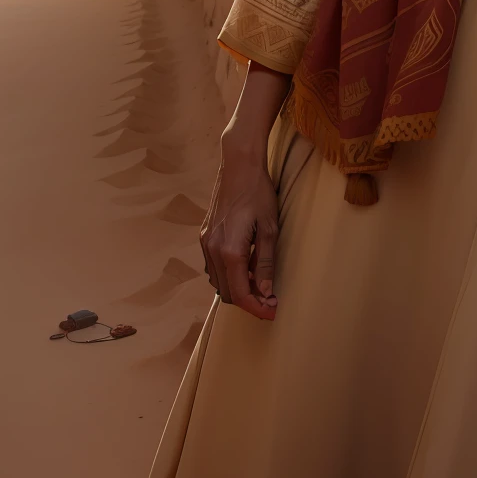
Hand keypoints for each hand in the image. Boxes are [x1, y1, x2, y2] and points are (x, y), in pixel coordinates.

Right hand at [200, 142, 278, 320]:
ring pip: (219, 281)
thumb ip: (265, 262)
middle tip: (271, 300)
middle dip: (249, 301)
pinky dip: (229, 274)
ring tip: (261, 282)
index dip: (257, 308)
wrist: (238, 165)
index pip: (240, 294)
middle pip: (227, 293)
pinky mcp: (204, 236)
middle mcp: (212, 250)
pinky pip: (214, 267)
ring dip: (238, 288)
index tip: (272, 312)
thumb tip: (265, 292)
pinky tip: (246, 265)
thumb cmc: (259, 193)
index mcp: (229, 251)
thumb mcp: (270, 228)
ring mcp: (205, 243)